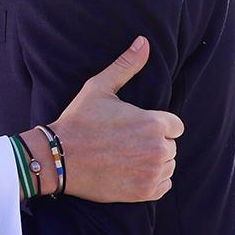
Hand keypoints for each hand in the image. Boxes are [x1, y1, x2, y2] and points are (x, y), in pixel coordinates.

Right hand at [49, 36, 182, 202]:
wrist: (58, 157)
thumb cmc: (79, 120)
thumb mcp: (99, 87)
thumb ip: (126, 65)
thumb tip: (144, 42)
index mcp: (154, 122)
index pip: (175, 126)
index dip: (157, 125)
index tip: (135, 127)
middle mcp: (158, 149)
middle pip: (171, 146)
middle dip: (153, 143)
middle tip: (125, 143)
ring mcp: (152, 172)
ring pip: (168, 166)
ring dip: (154, 163)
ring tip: (127, 157)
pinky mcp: (143, 192)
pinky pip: (163, 186)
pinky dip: (152, 181)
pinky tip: (131, 172)